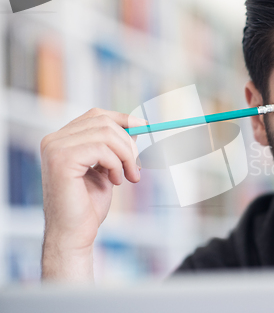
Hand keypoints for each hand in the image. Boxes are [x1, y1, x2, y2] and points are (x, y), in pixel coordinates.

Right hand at [40, 108, 146, 280]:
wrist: (75, 232)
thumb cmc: (89, 204)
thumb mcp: (107, 168)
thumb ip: (116, 148)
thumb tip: (137, 126)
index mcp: (62, 139)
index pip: (96, 115)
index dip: (123, 119)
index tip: (145, 126)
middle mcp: (54, 140)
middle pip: (103, 122)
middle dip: (128, 143)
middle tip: (138, 166)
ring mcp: (55, 148)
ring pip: (106, 134)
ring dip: (126, 156)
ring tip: (129, 176)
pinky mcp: (61, 160)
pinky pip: (101, 149)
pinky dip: (116, 164)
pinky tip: (116, 181)